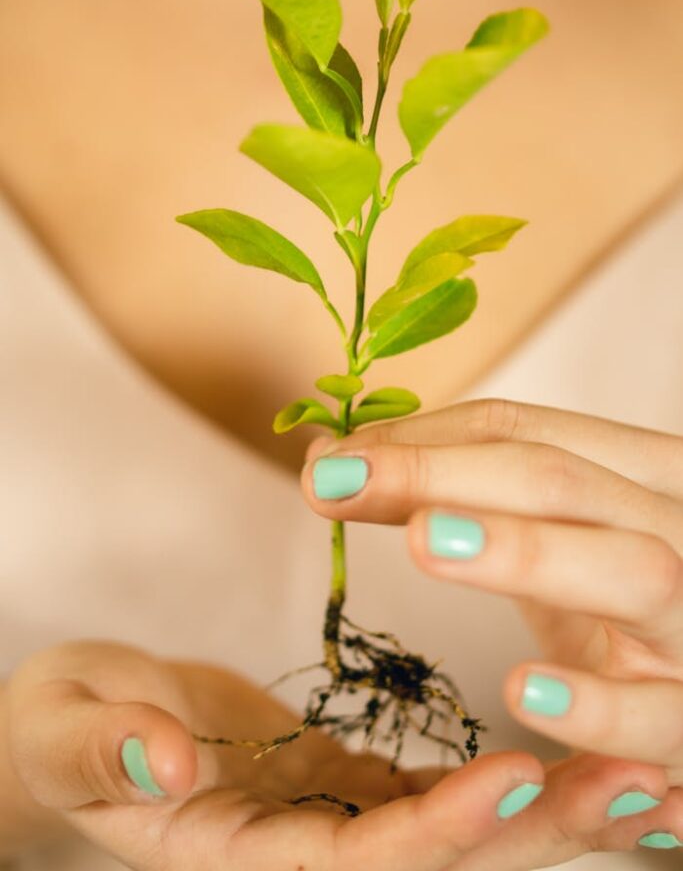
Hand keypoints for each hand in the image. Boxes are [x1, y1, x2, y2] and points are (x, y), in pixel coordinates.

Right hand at [4, 638, 585, 870]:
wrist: (82, 729)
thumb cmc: (64, 729)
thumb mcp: (67, 729)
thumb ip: (106, 750)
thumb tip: (158, 764)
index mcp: (236, 856)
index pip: (348, 867)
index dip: (432, 837)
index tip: (512, 783)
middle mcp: (302, 855)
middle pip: (431, 864)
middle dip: (531, 834)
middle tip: (629, 780)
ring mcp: (333, 825)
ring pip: (452, 832)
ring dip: (544, 808)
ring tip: (634, 765)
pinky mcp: (349, 789)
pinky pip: (440, 791)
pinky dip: (508, 780)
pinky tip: (571, 747)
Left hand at [302, 397, 682, 852]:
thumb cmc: (615, 607)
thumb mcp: (545, 539)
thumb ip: (454, 497)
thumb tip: (328, 466)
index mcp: (646, 474)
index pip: (530, 432)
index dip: (425, 439)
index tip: (331, 458)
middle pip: (565, 482)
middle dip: (445, 475)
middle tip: (337, 480)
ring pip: (633, 570)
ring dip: (524, 551)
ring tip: (422, 540)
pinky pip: (659, 714)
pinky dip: (596, 704)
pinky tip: (521, 690)